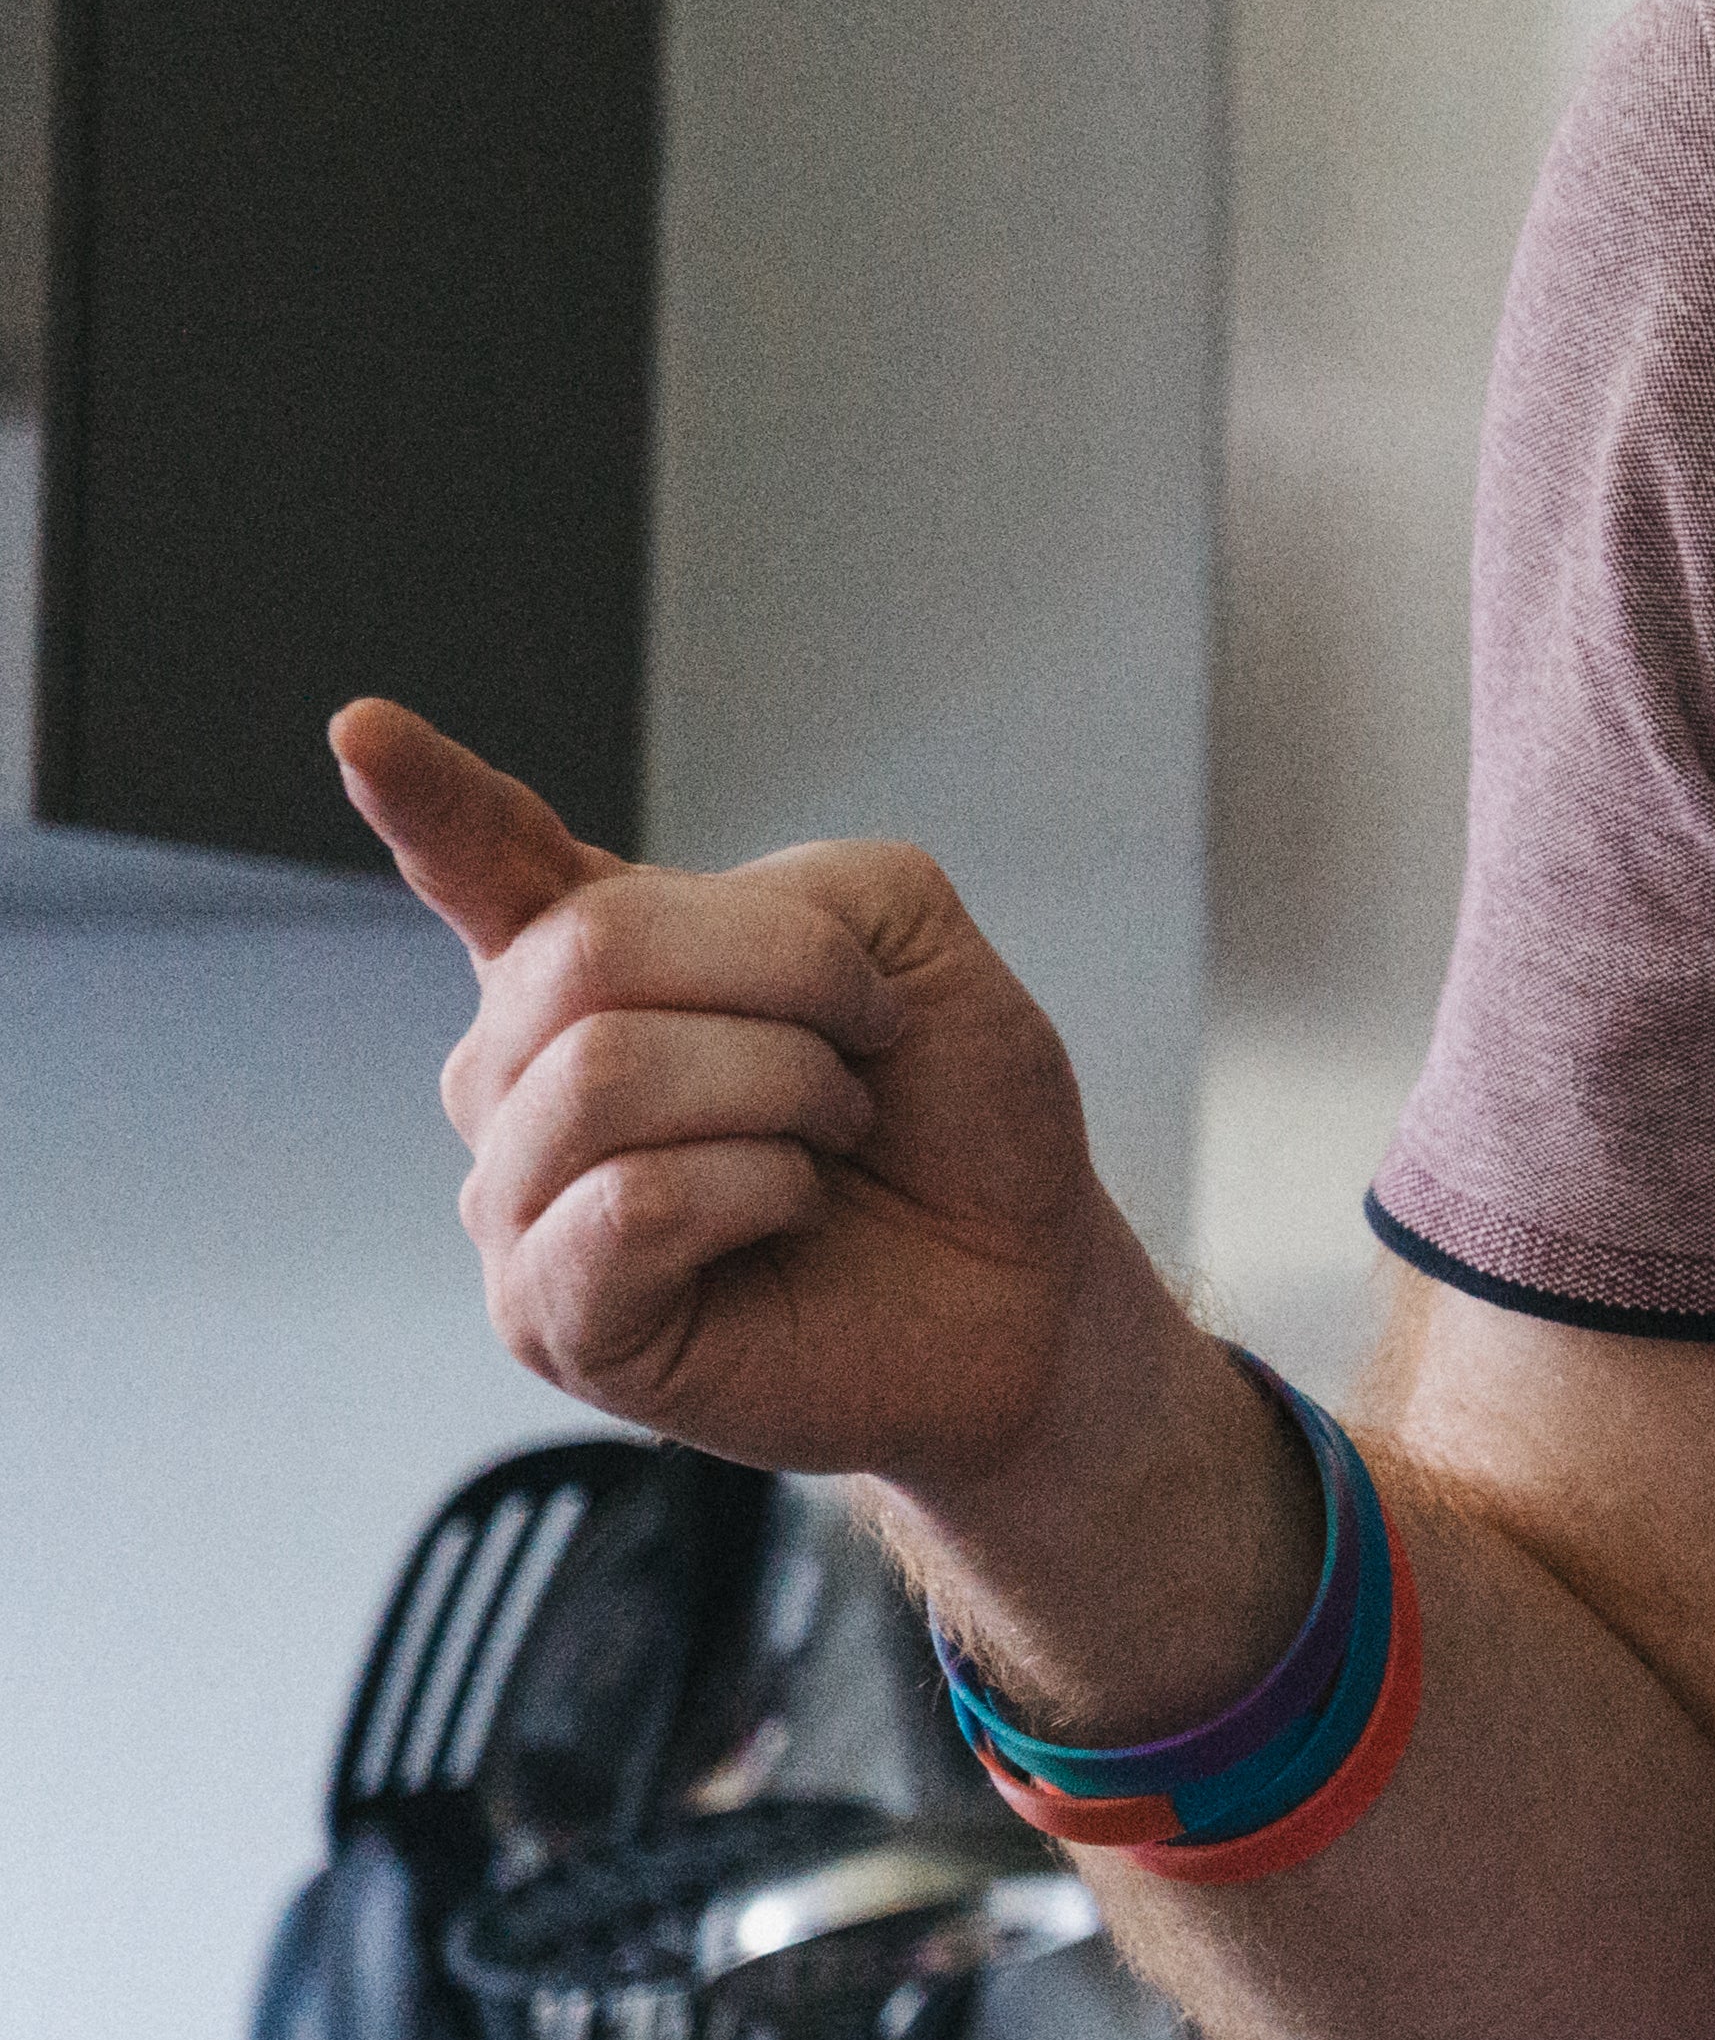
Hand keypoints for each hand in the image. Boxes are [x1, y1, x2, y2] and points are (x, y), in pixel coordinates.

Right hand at [340, 698, 1161, 1506]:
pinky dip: (759, 1188)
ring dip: (784, 1089)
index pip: (486, 860)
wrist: (1026, 1280)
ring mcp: (519, 1194)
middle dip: (790, 978)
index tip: (364, 729)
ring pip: (606, 1073)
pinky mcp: (547, 1310)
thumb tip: (649, 948)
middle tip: (865, 1050)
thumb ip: (794, 894)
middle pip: (589, 950)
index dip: (427, 794)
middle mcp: (523, 1068)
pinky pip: (631, 1202)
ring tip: (830, 1136)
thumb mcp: (912, 947)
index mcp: (596, 960)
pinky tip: (792, 1210)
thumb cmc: (952, 1120)